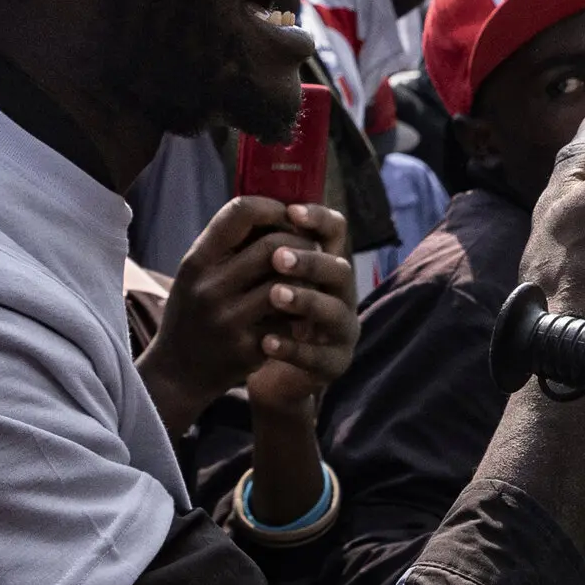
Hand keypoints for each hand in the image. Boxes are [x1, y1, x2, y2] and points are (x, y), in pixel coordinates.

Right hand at [135, 197, 334, 436]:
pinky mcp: (247, 349)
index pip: (240, 212)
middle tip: (310, 246)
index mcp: (197, 261)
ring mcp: (228, 320)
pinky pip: (289, 319)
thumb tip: (277, 206)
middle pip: (273, 245)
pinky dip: (300, 311)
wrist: (177, 374)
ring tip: (309, 276)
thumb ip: (228, 242)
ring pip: (286, 283)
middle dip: (300, 242)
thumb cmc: (193, 311)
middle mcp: (209, 288)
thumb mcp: (196, 272)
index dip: (272, 207)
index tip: (287, 214)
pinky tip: (301, 310)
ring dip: (306, 277)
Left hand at [244, 201, 356, 413]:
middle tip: (277, 257)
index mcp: (326, 265)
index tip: (291, 211)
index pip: (336, 230)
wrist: (274, 376)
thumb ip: (263, 249)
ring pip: (335, 311)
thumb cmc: (268, 318)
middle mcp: (342, 293)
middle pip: (340, 268)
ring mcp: (342, 330)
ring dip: (305, 300)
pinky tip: (266, 341)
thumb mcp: (265, 280)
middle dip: (309, 261)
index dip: (318, 218)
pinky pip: (319, 357)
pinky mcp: (334, 363)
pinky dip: (293, 348)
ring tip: (274, 296)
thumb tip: (242, 208)